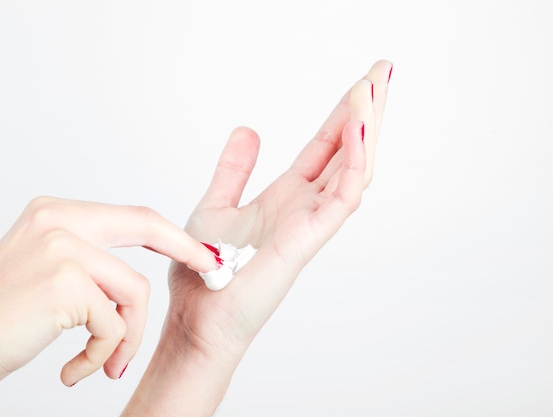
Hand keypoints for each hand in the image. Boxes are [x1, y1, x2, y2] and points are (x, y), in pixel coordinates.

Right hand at [0, 197, 217, 415]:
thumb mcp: (46, 273)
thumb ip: (89, 259)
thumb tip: (137, 271)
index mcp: (55, 213)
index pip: (132, 216)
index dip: (172, 236)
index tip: (200, 252)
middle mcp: (58, 220)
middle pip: (147, 226)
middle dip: (187, 250)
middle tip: (212, 271)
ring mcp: (62, 247)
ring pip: (135, 291)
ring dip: (125, 338)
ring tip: (101, 363)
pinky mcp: (65, 283)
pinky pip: (115, 324)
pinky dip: (103, 355)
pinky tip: (74, 371)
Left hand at [123, 60, 391, 415]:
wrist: (198, 319)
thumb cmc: (206, 273)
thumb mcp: (218, 205)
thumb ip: (235, 170)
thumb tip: (248, 130)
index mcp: (287, 198)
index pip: (325, 148)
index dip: (343, 114)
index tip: (362, 81)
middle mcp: (305, 208)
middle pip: (346, 151)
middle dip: (366, 111)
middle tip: (384, 70)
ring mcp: (310, 224)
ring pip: (353, 169)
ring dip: (366, 129)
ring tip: (375, 87)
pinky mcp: (307, 241)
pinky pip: (341, 197)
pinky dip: (354, 163)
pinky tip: (358, 130)